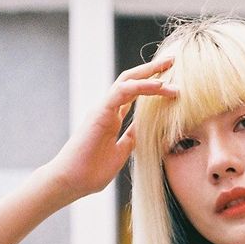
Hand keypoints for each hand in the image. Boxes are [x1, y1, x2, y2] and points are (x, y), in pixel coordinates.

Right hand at [47, 57, 176, 200]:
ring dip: (150, 74)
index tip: (172, 80)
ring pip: (128, 81)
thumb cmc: (91, 171)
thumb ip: (131, 138)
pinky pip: (122, 92)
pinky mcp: (99, 113)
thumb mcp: (121, 152)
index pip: (134, 93)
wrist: (71, 182)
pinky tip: (158, 85)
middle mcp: (108, 109)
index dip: (152, 84)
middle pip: (132, 80)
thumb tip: (144, 130)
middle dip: (152, 70)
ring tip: (170, 68)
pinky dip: (141, 86)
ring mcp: (103, 109)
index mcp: (112, 117)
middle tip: (173, 61)